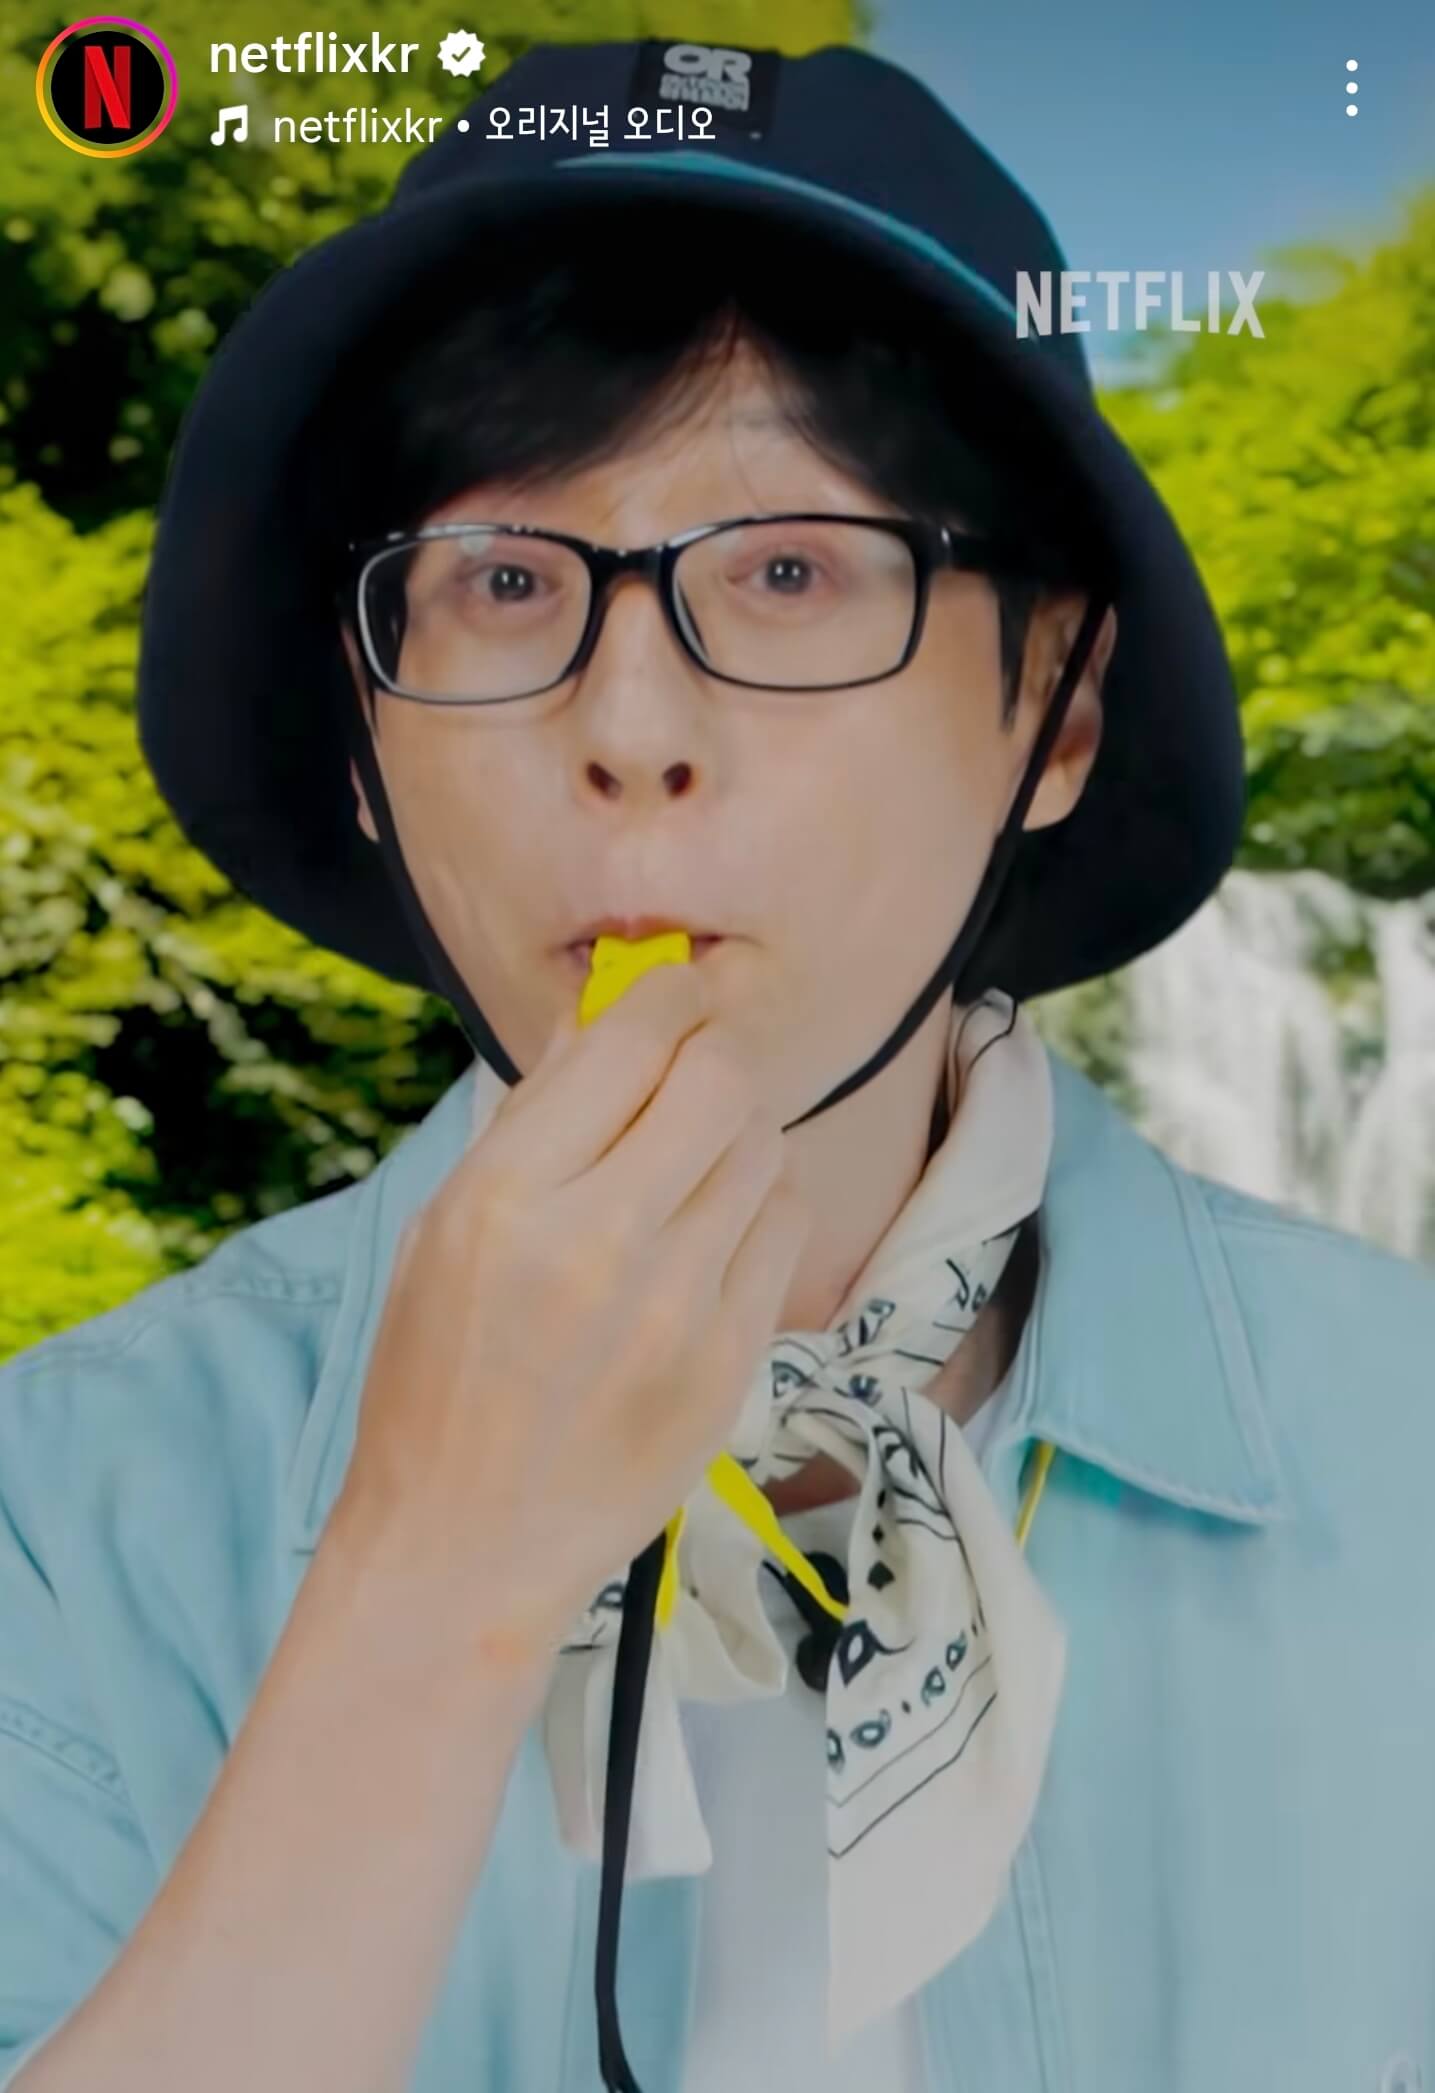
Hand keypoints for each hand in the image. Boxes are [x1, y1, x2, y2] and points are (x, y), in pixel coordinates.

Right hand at [328, 961, 809, 1672]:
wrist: (465, 1543)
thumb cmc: (436, 1378)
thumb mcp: (446, 1230)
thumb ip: (534, 1118)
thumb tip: (607, 1014)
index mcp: (508, 1195)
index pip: (632, 1041)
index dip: (669, 997)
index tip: (675, 996)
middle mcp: (602, 1240)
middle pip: (721, 1078)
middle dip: (713, 1054)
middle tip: (693, 1071)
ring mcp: (679, 1306)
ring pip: (765, 1147)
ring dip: (737, 1134)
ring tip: (691, 1169)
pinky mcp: (731, 1360)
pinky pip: (784, 1228)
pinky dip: (757, 1208)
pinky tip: (712, 1234)